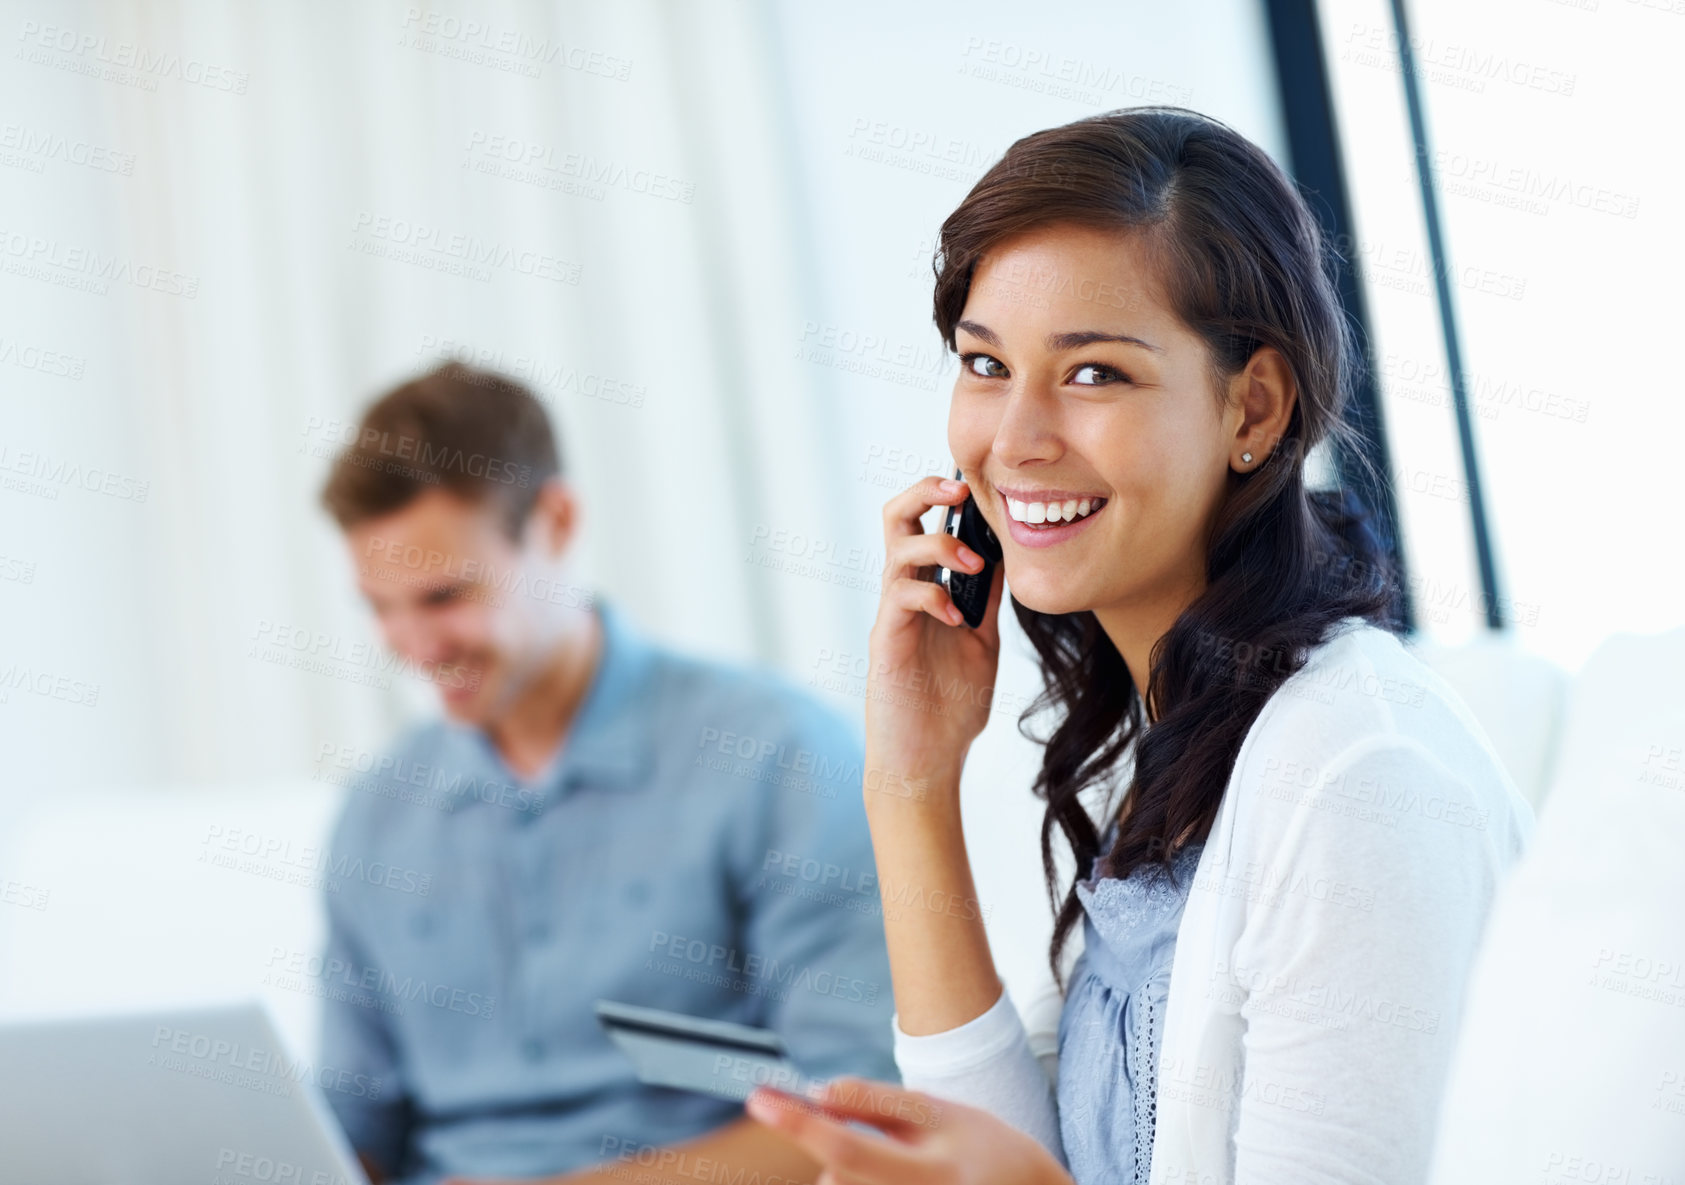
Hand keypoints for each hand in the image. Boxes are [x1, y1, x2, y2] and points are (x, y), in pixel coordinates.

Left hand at [745, 1077, 1070, 1184]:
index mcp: (934, 1172)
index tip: (759, 1098)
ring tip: (900, 1169)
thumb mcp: (938, 1112)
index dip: (798, 1124)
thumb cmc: (982, 1149)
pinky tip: (893, 1180)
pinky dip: (854, 1182)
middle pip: (836, 1175)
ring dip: (844, 1172)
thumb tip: (816, 1094)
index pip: (848, 1147)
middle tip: (856, 1132)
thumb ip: (876, 1103)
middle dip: (827, 1143)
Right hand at [866, 476, 1005, 781]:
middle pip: (897, 518)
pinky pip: (900, 598)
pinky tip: (958, 620)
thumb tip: (1006, 560)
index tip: (983, 485)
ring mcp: (891, 616)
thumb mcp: (981, 643)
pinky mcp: (885, 642)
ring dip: (939, 547)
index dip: (947, 498)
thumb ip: (986, 603)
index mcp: (925, 590)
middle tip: (960, 492)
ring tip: (972, 563)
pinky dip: (933, 597)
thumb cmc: (949, 709)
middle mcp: (902, 594)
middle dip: (926, 493)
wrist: (925, 764)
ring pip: (897, 551)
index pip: (926, 524)